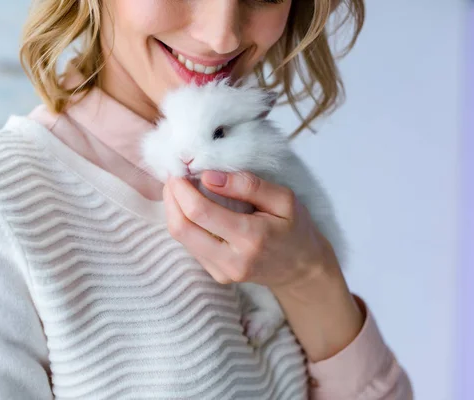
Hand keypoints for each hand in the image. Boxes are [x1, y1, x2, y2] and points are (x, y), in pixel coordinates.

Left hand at [164, 170, 363, 360]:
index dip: (181, 189)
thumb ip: (248, 185)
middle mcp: (232, 260)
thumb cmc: (296, 229)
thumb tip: (209, 176)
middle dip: (170, 198)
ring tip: (181, 189)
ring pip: (181, 238)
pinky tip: (193, 209)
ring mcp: (223, 272)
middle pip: (181, 228)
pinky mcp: (217, 276)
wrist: (302, 269)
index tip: (179, 170)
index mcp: (251, 237)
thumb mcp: (284, 199)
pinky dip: (185, 224)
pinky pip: (190, 246)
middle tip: (174, 178)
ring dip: (174, 210)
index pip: (200, 212)